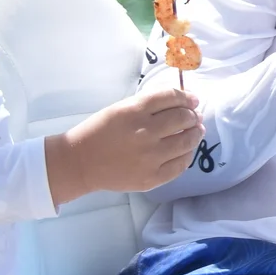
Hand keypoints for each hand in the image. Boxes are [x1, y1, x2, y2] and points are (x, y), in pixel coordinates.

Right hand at [44, 86, 204, 204]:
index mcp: (134, 111)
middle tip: (194, 116)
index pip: (171, 97)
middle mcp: (144, 133)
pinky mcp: (151, 177)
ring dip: (196, 133)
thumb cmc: (100, 132)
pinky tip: (186, 150)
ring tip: (196, 130)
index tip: (193, 100)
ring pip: (187, 142)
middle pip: (183, 118)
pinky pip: (180, 165)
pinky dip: (187, 155)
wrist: (79, 163)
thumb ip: (149, 104)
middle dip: (193, 115)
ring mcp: (150, 157)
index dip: (187, 97)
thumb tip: (183, 100)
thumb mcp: (120, 109)